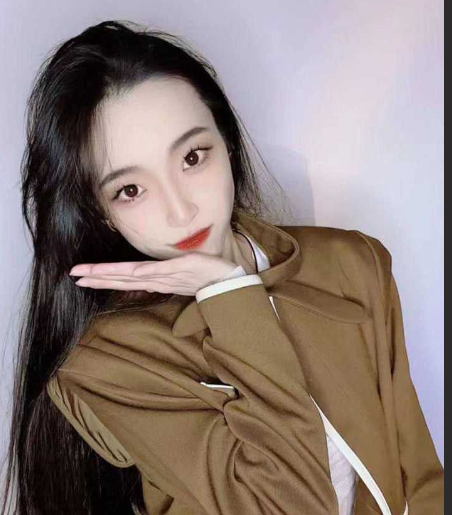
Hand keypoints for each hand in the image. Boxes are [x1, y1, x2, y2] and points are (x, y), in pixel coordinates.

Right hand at [69, 253, 237, 296]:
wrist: (228, 281)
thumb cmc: (205, 276)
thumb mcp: (181, 273)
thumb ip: (164, 272)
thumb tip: (148, 271)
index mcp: (157, 280)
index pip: (125, 279)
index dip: (104, 278)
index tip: (82, 277)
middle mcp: (158, 280)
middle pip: (123, 279)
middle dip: (98, 277)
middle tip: (75, 275)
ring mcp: (167, 276)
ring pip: (133, 275)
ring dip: (110, 275)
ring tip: (88, 274)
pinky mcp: (180, 270)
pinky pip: (157, 272)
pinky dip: (141, 273)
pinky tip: (127, 271)